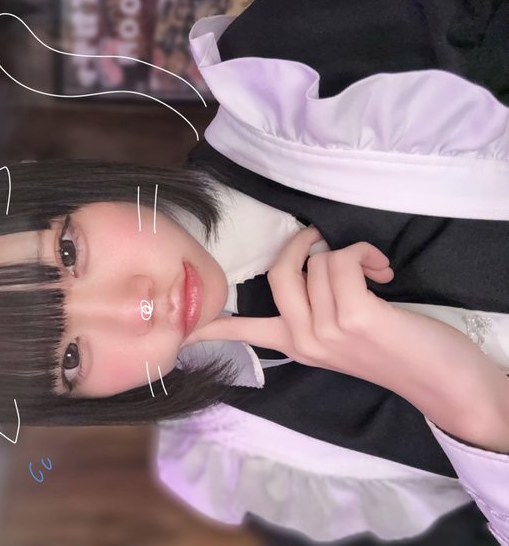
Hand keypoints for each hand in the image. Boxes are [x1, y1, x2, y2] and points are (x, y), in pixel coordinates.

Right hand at [188, 226, 401, 387]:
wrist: (442, 382)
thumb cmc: (396, 351)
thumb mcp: (342, 337)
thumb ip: (315, 309)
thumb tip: (308, 264)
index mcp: (296, 345)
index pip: (242, 332)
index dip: (210, 326)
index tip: (180, 332)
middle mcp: (303, 341)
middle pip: (279, 271)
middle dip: (304, 242)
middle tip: (325, 240)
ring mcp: (325, 331)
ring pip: (318, 262)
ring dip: (349, 254)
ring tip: (373, 274)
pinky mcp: (353, 317)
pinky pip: (341, 260)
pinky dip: (365, 254)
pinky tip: (383, 273)